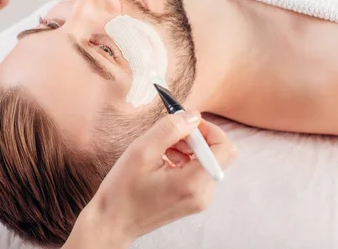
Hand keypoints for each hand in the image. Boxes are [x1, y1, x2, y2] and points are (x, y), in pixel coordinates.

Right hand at [67, 112, 236, 247]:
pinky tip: (163, 160)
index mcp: (193, 183)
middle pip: (217, 153)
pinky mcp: (193, 200)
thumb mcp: (142, 151)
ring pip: (207, 160)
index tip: (185, 124)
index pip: (225, 148)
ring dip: (188, 148)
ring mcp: (199, 199)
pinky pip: (198, 171)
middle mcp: (203, 194)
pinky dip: (184, 160)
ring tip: (161, 150)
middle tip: (168, 137)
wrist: (112, 222)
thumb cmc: (122, 191)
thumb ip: (171, 128)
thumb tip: (193, 115)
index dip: (208, 129)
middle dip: (195, 138)